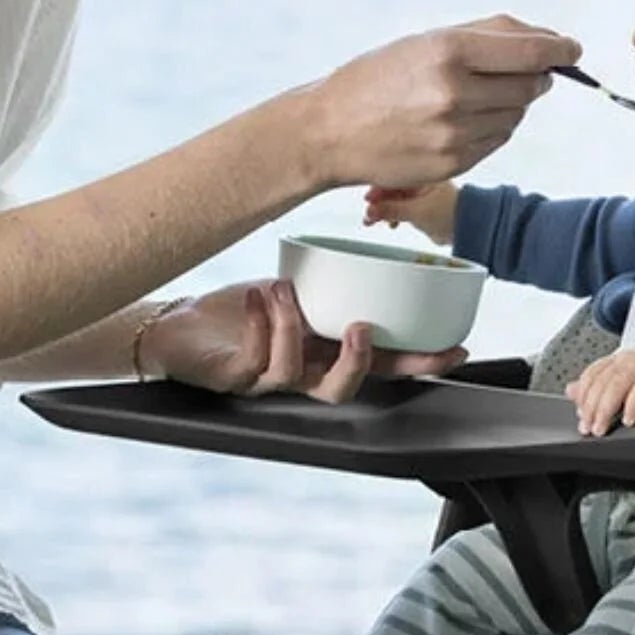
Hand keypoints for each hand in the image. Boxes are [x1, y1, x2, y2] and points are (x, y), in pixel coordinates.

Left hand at [141, 279, 464, 403]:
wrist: (179, 324)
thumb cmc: (241, 308)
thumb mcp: (295, 287)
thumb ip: (329, 280)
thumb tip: (372, 243)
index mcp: (324, 353)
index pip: (380, 366)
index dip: (419, 364)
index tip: (455, 349)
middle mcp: (300, 374)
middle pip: (342, 391)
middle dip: (359, 364)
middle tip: (361, 328)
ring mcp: (264, 382)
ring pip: (295, 377)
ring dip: (292, 328)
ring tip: (284, 289)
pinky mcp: (230, 379)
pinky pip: (253, 364)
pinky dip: (261, 327)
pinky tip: (257, 298)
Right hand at [304, 14, 580, 190]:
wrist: (329, 131)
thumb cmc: (377, 79)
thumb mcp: (425, 40)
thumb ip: (488, 35)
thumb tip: (547, 40)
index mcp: (448, 51)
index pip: (530, 51)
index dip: (560, 49)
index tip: (571, 49)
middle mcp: (454, 93)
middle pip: (531, 85)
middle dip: (535, 76)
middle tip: (519, 71)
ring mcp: (455, 133)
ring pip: (516, 115)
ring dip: (510, 103)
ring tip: (473, 96)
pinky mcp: (453, 163)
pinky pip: (497, 140)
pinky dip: (491, 127)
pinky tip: (461, 120)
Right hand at [363, 182, 459, 244]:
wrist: (468, 229)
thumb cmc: (452, 214)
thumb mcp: (417, 211)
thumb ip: (391, 210)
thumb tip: (370, 211)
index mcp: (421, 172)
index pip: (392, 173)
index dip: (377, 185)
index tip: (367, 198)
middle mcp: (418, 180)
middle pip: (389, 186)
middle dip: (377, 200)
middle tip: (368, 212)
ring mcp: (418, 193)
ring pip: (392, 198)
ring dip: (382, 209)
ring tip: (374, 220)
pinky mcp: (418, 206)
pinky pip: (398, 206)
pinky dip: (391, 214)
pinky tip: (390, 222)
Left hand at [565, 347, 634, 433]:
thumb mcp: (626, 385)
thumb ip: (599, 386)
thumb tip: (571, 391)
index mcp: (618, 360)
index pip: (591, 374)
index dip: (583, 396)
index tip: (580, 415)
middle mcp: (628, 360)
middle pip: (601, 382)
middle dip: (591, 408)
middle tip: (588, 428)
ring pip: (616, 386)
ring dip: (605, 410)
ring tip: (602, 429)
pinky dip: (631, 407)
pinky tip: (627, 420)